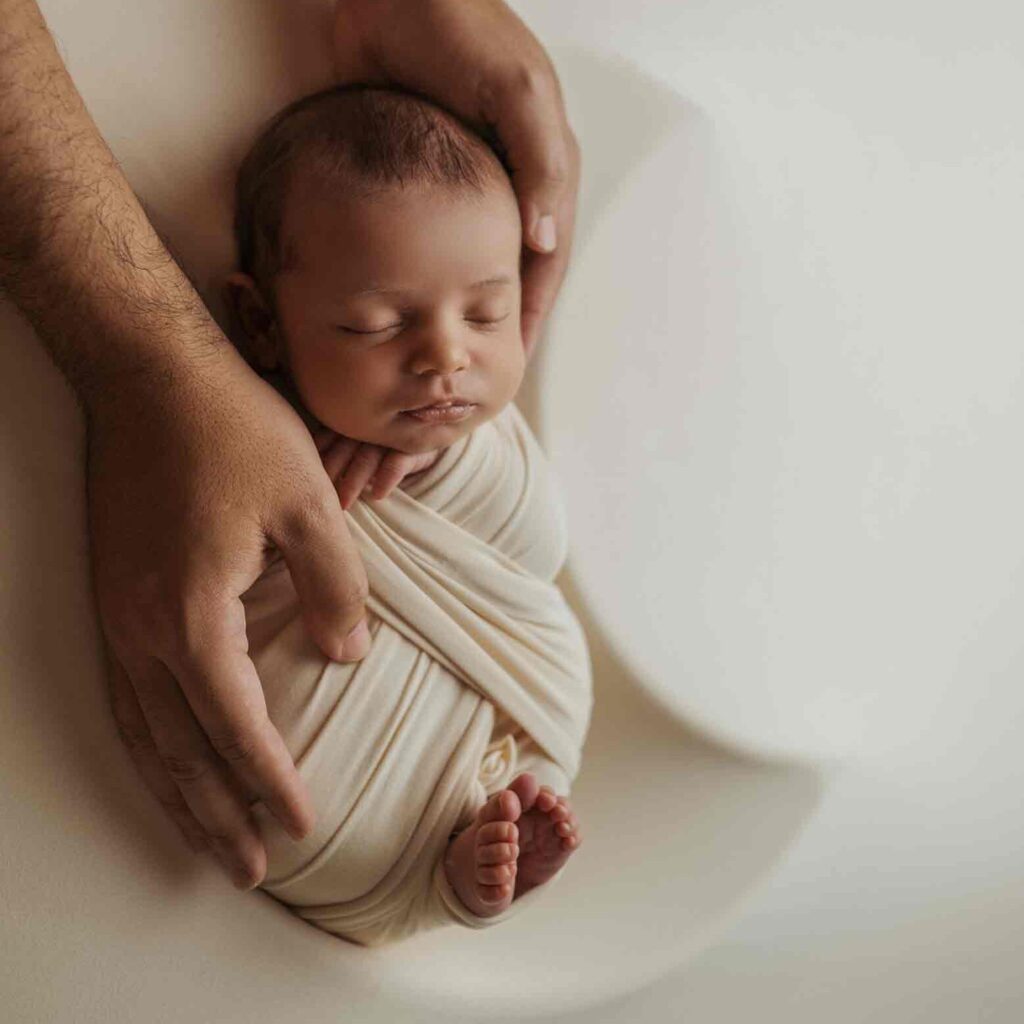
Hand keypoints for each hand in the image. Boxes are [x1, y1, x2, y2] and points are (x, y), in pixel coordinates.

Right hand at [86, 348, 371, 889]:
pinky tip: (168, 757)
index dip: (271, 778)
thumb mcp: (310, 505)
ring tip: (207, 841)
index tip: (302, 822)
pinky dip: (150, 744)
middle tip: (249, 868)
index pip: (239, 724)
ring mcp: (116, 615)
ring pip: (143, 732)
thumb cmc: (235, 432)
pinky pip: (126, 695)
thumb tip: (345, 657)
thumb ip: (335, 588)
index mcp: (195, 614)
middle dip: (216, 814)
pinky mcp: (111, 595)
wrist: (151, 376)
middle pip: (179, 750)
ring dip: (175, 793)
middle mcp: (142, 629)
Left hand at [314, 427, 443, 509]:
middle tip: (314, 497)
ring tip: (343, 505)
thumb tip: (302, 466)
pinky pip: (398, 461)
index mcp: (351, 420)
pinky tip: (378, 494)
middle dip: (330, 473)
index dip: (315, 456)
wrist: (433, 426)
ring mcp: (390, 435)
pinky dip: (388, 477)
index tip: (301, 476)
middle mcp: (369, 425)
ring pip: (367, 458)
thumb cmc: (385, 437)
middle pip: (343, 449)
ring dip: (354, 481)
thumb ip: (335, 442)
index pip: (327, 437)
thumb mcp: (360, 434)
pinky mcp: (412, 447)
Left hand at [332, 0, 580, 360]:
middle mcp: (509, 181)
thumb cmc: (460, 28)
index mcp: (543, 166)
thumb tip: (545, 244)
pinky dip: (428, 275)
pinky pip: (433, 239)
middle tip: (479, 367)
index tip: (513, 359)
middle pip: (513, 269)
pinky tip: (413, 303)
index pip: (546, 259)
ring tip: (447, 346)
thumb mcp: (516, 92)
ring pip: (473, 261)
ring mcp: (467, 183)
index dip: (531, 311)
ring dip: (465, 303)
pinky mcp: (425, 178)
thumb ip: (538, 164)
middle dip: (500, 319)